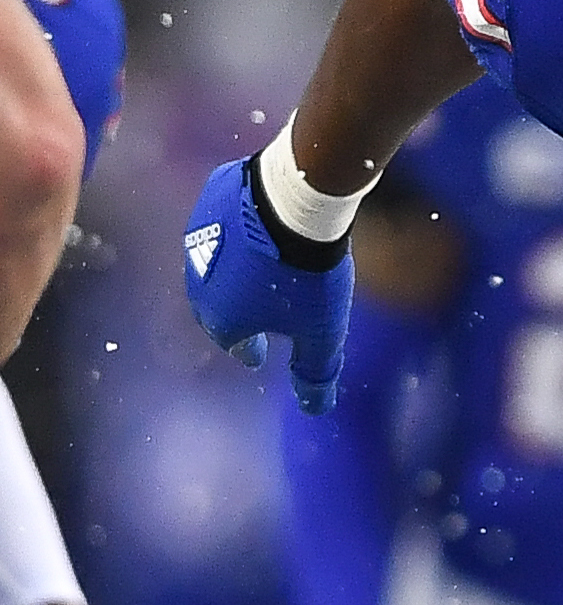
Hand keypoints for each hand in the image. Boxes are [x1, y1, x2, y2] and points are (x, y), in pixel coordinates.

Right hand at [184, 156, 354, 414]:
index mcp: (221, 318)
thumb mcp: (321, 334)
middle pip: (218, 304)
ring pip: (216, 260)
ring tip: (256, 273)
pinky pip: (223, 219)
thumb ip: (315, 373)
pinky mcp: (211, 196)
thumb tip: (315, 409)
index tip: (259, 354)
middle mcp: (199, 280)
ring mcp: (200, 233)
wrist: (294, 201)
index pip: (235, 342)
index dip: (250, 349)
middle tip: (253, 318)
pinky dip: (238, 229)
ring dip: (234, 270)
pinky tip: (256, 229)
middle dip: (235, 313)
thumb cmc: (306, 276)